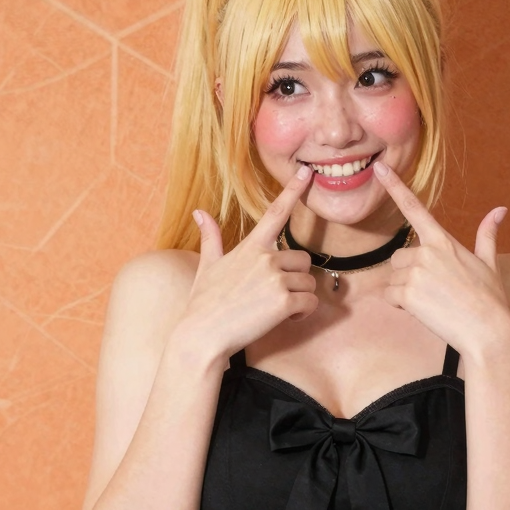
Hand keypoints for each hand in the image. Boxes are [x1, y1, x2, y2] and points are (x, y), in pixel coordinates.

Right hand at [181, 165, 317, 359]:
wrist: (202, 336)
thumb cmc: (203, 304)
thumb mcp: (206, 267)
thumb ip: (210, 238)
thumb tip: (199, 212)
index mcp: (250, 247)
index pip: (276, 213)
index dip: (293, 190)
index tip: (307, 173)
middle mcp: (266, 258)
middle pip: (304, 260)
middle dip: (296, 279)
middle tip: (276, 297)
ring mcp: (276, 279)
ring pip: (309, 284)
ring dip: (299, 299)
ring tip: (275, 311)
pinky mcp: (284, 301)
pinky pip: (310, 303)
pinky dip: (302, 315)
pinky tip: (283, 320)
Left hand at [375, 161, 509, 353]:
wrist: (488, 330)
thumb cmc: (490, 299)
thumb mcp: (489, 263)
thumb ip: (487, 235)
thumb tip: (500, 210)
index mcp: (443, 241)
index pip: (414, 208)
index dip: (395, 186)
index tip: (380, 169)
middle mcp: (427, 252)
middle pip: (398, 258)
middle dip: (408, 275)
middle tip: (434, 292)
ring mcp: (416, 272)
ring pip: (393, 279)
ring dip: (405, 292)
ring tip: (432, 302)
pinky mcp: (408, 293)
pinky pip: (390, 296)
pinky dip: (400, 306)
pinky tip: (423, 311)